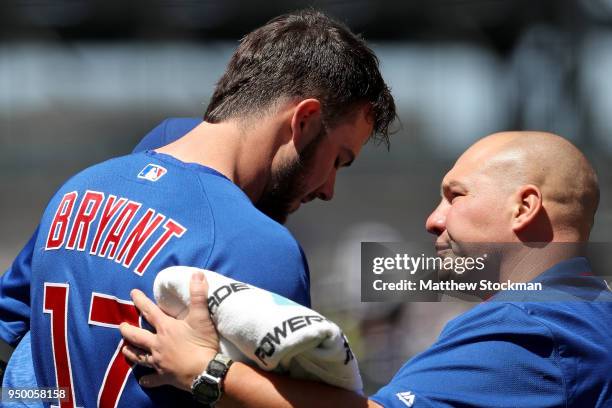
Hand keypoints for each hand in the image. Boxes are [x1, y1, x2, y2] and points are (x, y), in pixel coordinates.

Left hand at [119, 271, 218, 390]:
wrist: (204, 372)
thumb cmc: (202, 344)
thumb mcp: (202, 317)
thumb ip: (198, 295)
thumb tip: (197, 274)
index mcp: (165, 328)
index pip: (150, 311)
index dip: (140, 301)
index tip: (132, 293)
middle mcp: (158, 344)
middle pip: (138, 336)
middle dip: (128, 330)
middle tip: (121, 326)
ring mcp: (159, 362)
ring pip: (140, 357)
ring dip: (132, 353)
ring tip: (124, 350)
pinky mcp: (164, 377)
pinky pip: (152, 379)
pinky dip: (147, 380)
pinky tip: (142, 380)